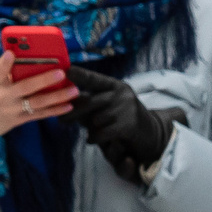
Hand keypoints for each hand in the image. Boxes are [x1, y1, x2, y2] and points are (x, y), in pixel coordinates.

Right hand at [0, 51, 75, 158]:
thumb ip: (0, 73)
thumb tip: (20, 64)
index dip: (5, 63)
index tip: (11, 53)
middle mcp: (4, 96)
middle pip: (26, 87)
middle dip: (45, 79)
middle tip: (61, 73)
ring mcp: (12, 109)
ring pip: (38, 102)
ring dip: (58, 96)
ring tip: (74, 90)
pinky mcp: (18, 120)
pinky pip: (39, 115)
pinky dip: (54, 110)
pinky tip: (68, 106)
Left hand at [67, 65, 180, 185]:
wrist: (150, 133)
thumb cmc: (123, 118)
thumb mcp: (111, 104)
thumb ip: (93, 100)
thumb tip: (67, 98)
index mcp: (115, 85)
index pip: (94, 79)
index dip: (80, 75)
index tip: (66, 71)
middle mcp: (121, 94)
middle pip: (89, 102)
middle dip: (73, 112)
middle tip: (60, 120)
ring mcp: (126, 109)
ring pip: (95, 120)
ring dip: (89, 129)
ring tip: (91, 131)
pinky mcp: (128, 125)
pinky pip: (102, 133)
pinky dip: (94, 138)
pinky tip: (92, 140)